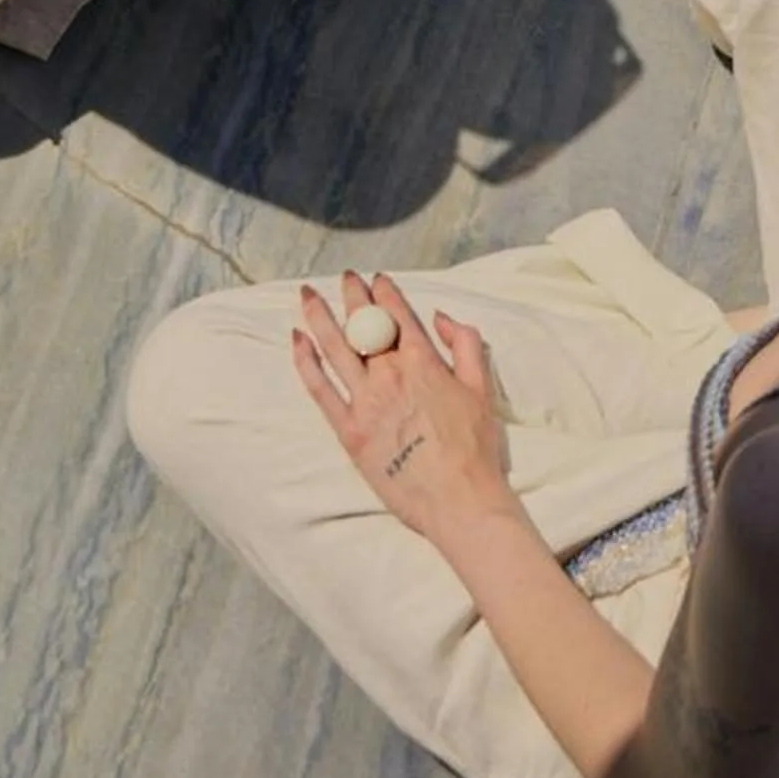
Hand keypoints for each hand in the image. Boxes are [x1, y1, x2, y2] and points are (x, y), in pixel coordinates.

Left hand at [291, 271, 512, 548]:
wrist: (459, 500)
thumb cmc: (475, 448)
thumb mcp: (481, 387)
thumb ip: (465, 343)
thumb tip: (440, 316)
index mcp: (423, 360)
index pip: (398, 313)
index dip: (385, 292)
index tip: (376, 278)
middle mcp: (390, 374)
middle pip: (364, 324)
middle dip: (353, 295)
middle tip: (344, 277)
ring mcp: (365, 402)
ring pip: (335, 347)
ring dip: (320, 316)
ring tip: (307, 295)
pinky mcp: (348, 430)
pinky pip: (320, 387)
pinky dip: (306, 360)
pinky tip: (297, 339)